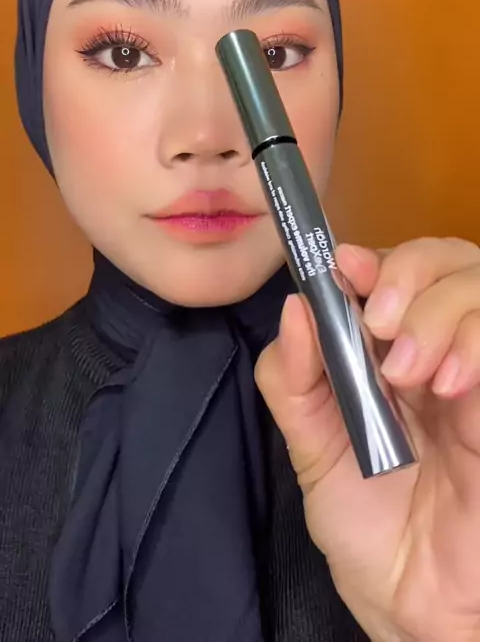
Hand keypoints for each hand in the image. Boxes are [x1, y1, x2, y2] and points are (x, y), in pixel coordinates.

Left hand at [256, 237, 479, 641]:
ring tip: (404, 371)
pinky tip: (445, 383)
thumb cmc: (364, 522)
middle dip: (408, 273)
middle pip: (447, 261)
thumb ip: (294, 379)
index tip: (343, 267)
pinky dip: (474, 344)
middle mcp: (436, 348)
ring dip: (438, 311)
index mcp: (386, 350)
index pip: (392, 272)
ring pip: (479, 286)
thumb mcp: (310, 448)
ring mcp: (473, 374)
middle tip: (375, 319)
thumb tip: (295, 308)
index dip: (372, 259)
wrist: (413, 600)